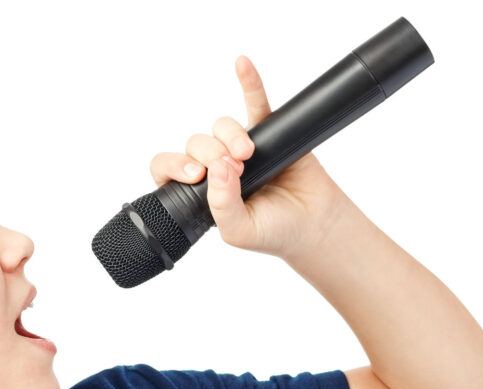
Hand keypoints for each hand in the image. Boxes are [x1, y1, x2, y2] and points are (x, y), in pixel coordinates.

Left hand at [149, 55, 353, 259]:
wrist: (314, 225)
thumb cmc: (273, 231)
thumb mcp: (237, 231)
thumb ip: (220, 205)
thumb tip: (216, 169)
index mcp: (199, 191)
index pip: (168, 168)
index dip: (175, 165)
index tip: (194, 174)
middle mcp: (215, 167)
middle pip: (196, 143)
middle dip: (210, 154)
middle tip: (235, 171)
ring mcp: (239, 148)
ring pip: (221, 127)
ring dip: (230, 136)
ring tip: (248, 154)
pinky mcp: (268, 132)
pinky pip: (255, 102)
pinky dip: (249, 82)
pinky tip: (242, 64)